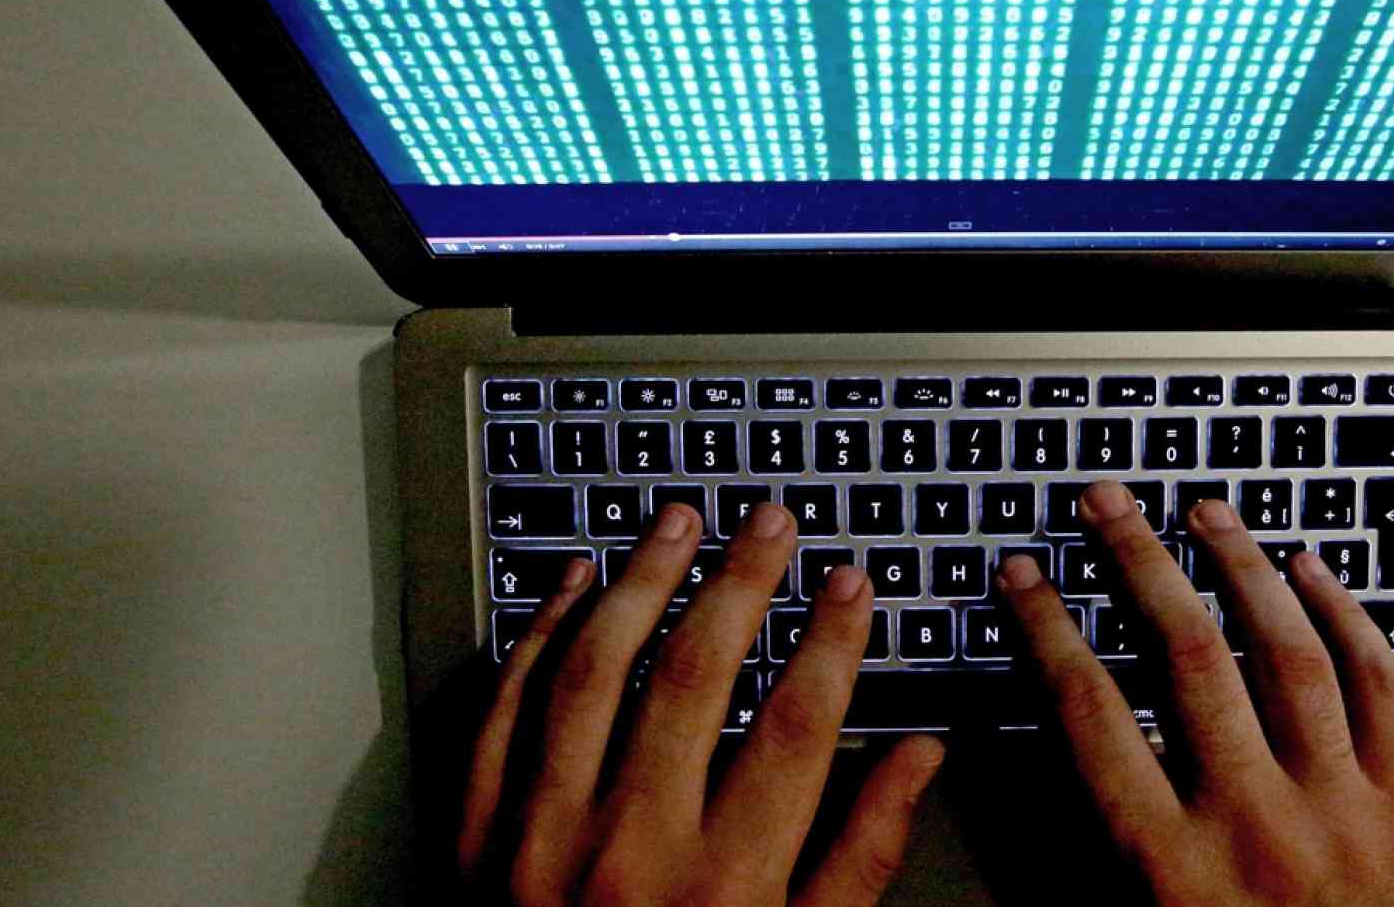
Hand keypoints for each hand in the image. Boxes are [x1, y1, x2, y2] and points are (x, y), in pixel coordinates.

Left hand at [460, 502, 944, 905]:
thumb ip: (859, 855)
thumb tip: (917, 758)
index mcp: (724, 883)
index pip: (795, 726)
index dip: (832, 641)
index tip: (851, 585)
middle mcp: (632, 846)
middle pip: (694, 675)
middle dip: (742, 581)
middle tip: (771, 521)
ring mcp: (542, 834)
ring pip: (592, 670)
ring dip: (641, 581)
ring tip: (678, 522)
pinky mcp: (475, 834)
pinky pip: (502, 710)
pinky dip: (538, 638)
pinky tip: (575, 586)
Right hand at [998, 481, 1393, 905]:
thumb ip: (1092, 845)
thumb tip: (1048, 743)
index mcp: (1170, 867)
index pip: (1090, 714)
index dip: (1047, 630)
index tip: (1025, 579)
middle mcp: (1253, 825)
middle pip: (1182, 656)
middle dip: (1136, 563)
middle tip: (1107, 505)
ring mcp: (1338, 810)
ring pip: (1286, 654)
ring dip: (1240, 568)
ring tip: (1205, 512)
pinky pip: (1381, 689)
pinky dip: (1348, 619)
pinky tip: (1314, 571)